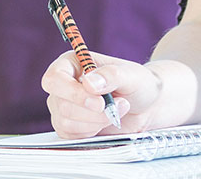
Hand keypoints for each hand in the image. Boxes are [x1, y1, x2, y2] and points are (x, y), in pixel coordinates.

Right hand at [41, 49, 164, 137]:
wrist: (146, 107)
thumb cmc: (137, 84)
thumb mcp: (131, 75)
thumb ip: (111, 76)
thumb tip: (88, 83)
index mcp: (71, 64)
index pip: (54, 78)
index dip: (72, 92)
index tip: (99, 102)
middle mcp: (63, 85)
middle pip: (60, 104)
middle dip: (91, 112)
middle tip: (115, 106)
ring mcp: (63, 107)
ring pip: (66, 122)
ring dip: (95, 122)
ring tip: (116, 111)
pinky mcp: (69, 127)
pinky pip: (71, 136)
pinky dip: (92, 131)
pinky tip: (106, 122)